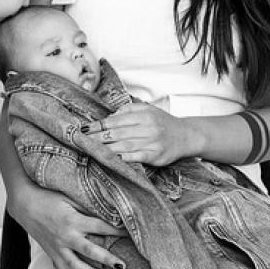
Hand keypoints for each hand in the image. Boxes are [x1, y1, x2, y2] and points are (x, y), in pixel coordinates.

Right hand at [12, 184, 127, 268]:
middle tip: (122, 266)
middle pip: (90, 250)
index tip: (129, 233)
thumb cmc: (47, 196)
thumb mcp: (68, 197)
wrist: (24, 203)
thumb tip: (105, 212)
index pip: (99, 226)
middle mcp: (66, 236)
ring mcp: (58, 247)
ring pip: (76, 266)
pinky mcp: (52, 254)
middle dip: (107, 259)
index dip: (115, 230)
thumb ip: (86, 207)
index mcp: (72, 219)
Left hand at [84, 102, 201, 165]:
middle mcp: (148, 127)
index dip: (99, 125)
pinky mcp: (156, 156)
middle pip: (117, 133)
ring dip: (106, 149)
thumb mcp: (147, 109)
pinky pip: (136, 157)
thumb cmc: (163, 122)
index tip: (85, 129)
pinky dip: (123, 158)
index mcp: (144, 114)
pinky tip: (112, 159)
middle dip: (98, 138)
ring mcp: (152, 142)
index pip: (116, 120)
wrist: (186, 135)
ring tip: (91, 150)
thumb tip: (109, 118)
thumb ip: (128, 111)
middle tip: (82, 141)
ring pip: (124, 146)